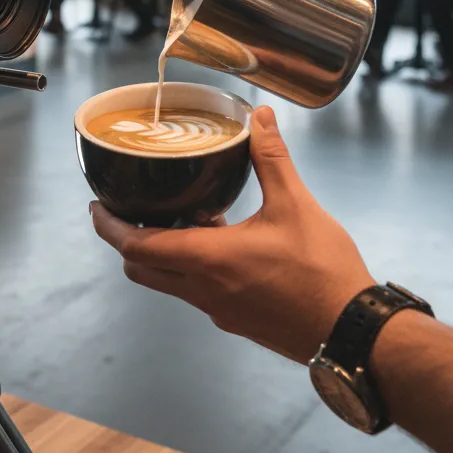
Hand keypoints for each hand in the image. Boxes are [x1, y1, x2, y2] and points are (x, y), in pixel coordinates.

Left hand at [90, 107, 375, 363]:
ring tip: (175, 214)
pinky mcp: (236, 320)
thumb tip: (259, 117)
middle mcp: (203, 290)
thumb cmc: (325, 273)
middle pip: (141, 269)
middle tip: (123, 210)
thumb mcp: (296, 206)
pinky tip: (217, 239)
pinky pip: (194, 291)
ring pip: (167, 281)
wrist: (356, 334)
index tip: (97, 207)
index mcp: (208, 260)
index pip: (136, 248)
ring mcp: (218, 310)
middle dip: (125, 240)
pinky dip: (188, 265)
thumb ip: (271, 158)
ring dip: (159, 251)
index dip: (109, 227)